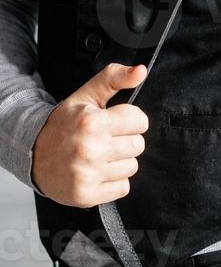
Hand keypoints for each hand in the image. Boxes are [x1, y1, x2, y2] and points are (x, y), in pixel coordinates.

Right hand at [32, 63, 148, 206]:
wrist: (34, 155)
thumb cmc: (64, 125)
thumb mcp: (85, 96)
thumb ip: (114, 79)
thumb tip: (140, 71)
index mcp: (90, 122)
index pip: (139, 121)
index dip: (131, 120)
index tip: (117, 122)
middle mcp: (89, 149)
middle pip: (138, 145)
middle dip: (125, 141)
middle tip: (105, 140)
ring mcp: (88, 174)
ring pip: (132, 167)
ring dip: (120, 162)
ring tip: (100, 156)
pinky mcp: (88, 195)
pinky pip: (123, 187)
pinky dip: (114, 181)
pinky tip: (98, 172)